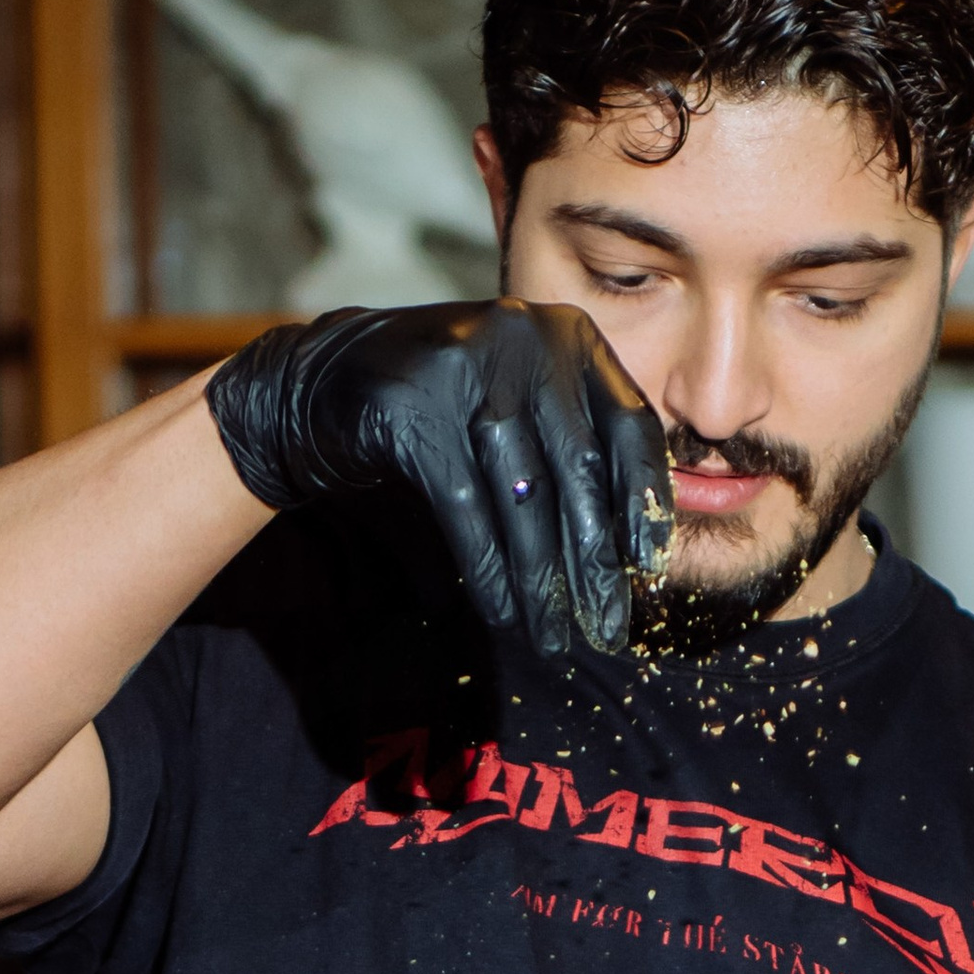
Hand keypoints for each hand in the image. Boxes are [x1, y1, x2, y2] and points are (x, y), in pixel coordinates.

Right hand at [203, 301, 673, 662]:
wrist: (326, 384)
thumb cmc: (445, 411)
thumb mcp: (522, 408)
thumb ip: (578, 452)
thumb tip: (635, 555)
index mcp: (571, 334)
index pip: (631, 428)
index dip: (646, 506)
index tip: (648, 572)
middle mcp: (525, 337)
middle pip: (580, 470)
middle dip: (594, 563)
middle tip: (607, 629)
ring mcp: (467, 366)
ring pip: (524, 496)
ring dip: (541, 581)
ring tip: (554, 639)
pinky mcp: (412, 407)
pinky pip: (466, 507)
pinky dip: (488, 569)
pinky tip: (504, 613)